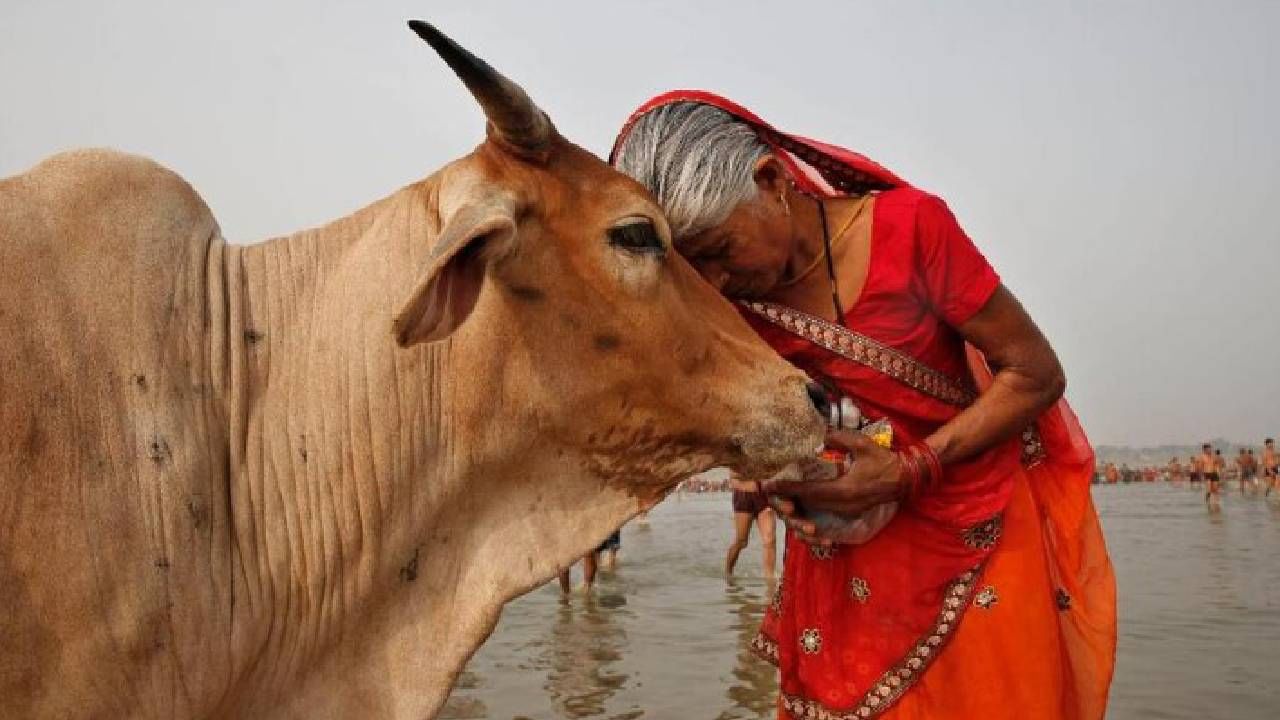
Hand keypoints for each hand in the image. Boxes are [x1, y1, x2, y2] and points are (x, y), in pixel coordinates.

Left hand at [761, 429, 904, 535]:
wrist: (904, 479)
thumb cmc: (884, 461)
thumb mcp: (863, 444)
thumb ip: (840, 439)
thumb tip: (821, 437)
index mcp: (844, 490)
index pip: (809, 490)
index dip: (787, 488)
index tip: (769, 486)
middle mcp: (842, 505)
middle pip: (807, 504)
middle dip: (787, 497)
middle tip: (770, 490)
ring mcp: (846, 511)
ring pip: (815, 510)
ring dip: (798, 503)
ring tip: (782, 494)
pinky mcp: (849, 512)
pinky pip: (824, 512)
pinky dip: (810, 506)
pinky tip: (802, 499)